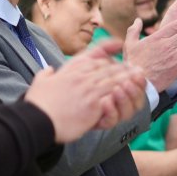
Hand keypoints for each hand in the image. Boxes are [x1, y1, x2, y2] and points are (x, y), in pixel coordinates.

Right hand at [26, 46, 146, 141]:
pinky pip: (113, 95)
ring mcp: (88, 89)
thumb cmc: (38, 103)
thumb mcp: (39, 82)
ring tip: (138, 76)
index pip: (93, 57)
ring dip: (128, 77)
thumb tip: (49, 70)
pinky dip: (123, 91)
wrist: (37, 120)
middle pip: (107, 67)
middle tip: (134, 67)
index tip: (116, 55)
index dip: (107, 57)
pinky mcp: (93, 104)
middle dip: (122, 67)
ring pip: (114, 79)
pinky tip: (131, 90)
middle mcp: (81, 76)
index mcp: (70, 69)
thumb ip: (46, 74)